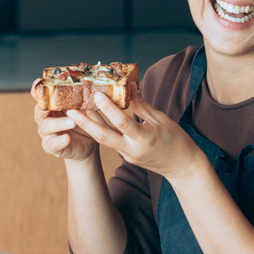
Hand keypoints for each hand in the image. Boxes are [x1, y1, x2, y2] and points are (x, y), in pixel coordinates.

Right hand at [32, 78, 99, 161]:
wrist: (88, 146)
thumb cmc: (83, 124)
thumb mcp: (85, 111)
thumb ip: (83, 101)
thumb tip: (91, 87)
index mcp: (52, 106)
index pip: (42, 95)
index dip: (38, 88)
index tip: (40, 82)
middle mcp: (46, 117)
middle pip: (40, 109)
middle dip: (45, 105)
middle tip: (54, 102)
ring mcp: (47, 133)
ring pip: (46, 126)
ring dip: (58, 123)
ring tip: (72, 122)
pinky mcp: (51, 146)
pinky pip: (52, 144)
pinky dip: (59, 141)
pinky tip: (67, 138)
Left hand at [68, 85, 207, 180]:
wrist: (182, 166)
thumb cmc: (176, 140)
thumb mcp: (161, 119)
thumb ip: (141, 104)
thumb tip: (129, 86)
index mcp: (144, 138)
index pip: (122, 122)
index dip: (109, 109)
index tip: (97, 94)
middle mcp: (133, 150)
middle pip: (104, 137)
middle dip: (85, 123)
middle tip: (70, 110)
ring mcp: (128, 156)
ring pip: (105, 140)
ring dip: (90, 126)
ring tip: (75, 112)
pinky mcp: (126, 158)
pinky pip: (112, 142)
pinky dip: (102, 130)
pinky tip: (93, 119)